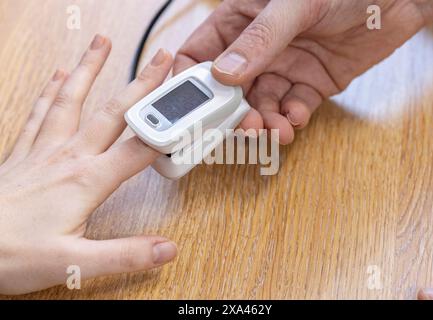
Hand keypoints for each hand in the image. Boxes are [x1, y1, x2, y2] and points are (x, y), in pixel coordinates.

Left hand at [0, 35, 176, 294]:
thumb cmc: (10, 254)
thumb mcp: (74, 264)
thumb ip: (124, 254)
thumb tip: (165, 249)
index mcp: (85, 180)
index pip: (139, 149)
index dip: (168, 132)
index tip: (189, 112)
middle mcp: (67, 157)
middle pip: (112, 112)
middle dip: (141, 84)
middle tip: (158, 58)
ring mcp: (43, 150)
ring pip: (71, 100)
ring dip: (89, 70)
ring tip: (101, 45)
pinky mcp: (22, 154)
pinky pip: (40, 113)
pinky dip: (51, 91)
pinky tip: (57, 75)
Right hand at [175, 0, 432, 143]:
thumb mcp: (297, 4)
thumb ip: (261, 39)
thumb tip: (224, 74)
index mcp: (241, 20)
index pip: (200, 53)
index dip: (190, 81)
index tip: (190, 109)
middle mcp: (258, 48)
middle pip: (229, 89)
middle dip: (232, 112)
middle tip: (242, 128)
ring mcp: (284, 67)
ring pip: (261, 104)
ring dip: (264, 122)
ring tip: (272, 132)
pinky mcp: (310, 84)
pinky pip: (292, 108)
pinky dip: (291, 120)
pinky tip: (294, 121)